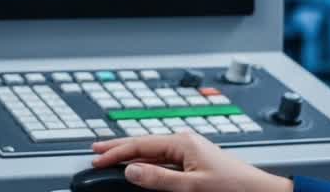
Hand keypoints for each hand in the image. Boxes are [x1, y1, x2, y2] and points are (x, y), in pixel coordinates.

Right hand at [91, 132, 293, 191]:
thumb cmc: (234, 188)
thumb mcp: (192, 187)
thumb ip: (159, 179)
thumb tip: (131, 171)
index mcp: (182, 142)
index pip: (140, 145)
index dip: (115, 152)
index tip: (96, 159)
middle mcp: (185, 143)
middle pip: (143, 143)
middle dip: (118, 146)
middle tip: (95, 149)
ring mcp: (190, 152)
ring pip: (152, 152)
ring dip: (131, 155)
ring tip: (112, 156)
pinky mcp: (195, 162)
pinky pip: (163, 160)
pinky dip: (146, 163)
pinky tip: (140, 168)